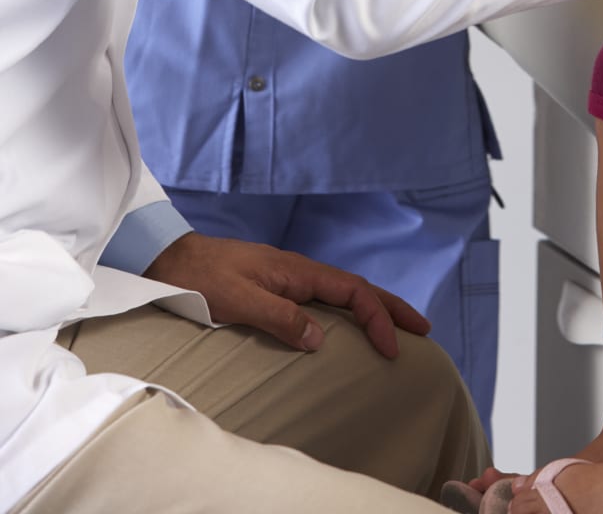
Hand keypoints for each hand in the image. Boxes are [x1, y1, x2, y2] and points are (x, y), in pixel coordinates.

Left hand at [144, 231, 429, 356]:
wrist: (173, 259)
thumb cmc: (202, 279)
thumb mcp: (238, 300)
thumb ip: (279, 317)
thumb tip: (320, 339)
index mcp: (298, 271)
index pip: (353, 292)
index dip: (378, 318)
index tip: (393, 348)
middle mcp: (301, 272)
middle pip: (358, 287)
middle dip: (392, 306)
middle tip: (423, 328)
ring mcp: (291, 278)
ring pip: (344, 291)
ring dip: (374, 307)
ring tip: (397, 326)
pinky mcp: (279, 286)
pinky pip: (327, 297)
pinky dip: (350, 308)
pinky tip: (350, 321)